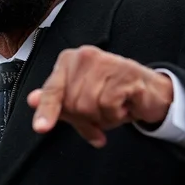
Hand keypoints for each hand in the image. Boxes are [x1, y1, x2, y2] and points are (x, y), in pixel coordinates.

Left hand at [26, 45, 173, 146]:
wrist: (151, 93)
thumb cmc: (114, 96)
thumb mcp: (82, 104)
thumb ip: (58, 104)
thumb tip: (33, 100)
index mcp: (69, 61)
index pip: (53, 89)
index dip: (47, 110)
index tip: (41, 128)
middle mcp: (84, 56)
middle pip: (72, 104)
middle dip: (87, 118)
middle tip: (103, 112)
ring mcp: (105, 62)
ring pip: (89, 107)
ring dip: (104, 117)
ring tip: (115, 107)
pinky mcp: (124, 72)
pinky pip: (109, 107)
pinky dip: (117, 115)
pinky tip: (126, 104)